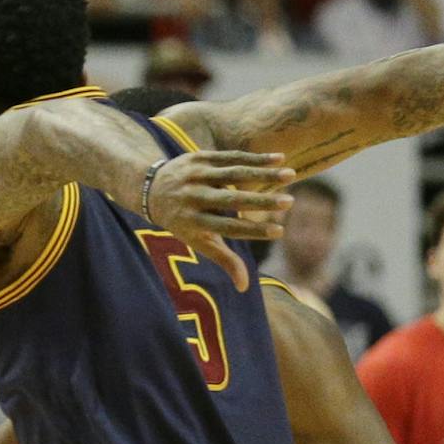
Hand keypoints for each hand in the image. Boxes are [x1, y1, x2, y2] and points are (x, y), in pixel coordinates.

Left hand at [142, 152, 295, 292]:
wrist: (151, 190)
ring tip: (291, 175)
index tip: (279, 231)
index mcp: (193, 223)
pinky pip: (231, 156)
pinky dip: (255, 158)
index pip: (226, 228)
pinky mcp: (199, 157)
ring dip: (263, 174)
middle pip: (231, 200)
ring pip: (233, 173)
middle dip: (261, 202)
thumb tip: (244, 287)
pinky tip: (279, 160)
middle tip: (290, 203)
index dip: (252, 230)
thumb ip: (223, 260)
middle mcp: (193, 198)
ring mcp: (196, 176)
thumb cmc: (185, 222)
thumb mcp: (198, 241)